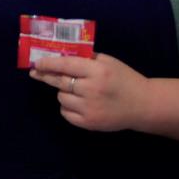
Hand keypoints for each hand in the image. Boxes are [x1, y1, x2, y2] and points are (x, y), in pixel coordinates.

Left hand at [29, 53, 148, 131]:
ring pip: (61, 97)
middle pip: (59, 82)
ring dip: (63, 92)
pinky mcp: (89, 123)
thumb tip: (60, 55)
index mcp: (98, 71)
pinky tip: (78, 103)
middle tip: (36, 73)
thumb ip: (86, 58)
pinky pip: (65, 113)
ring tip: (76, 90)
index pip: (66, 65)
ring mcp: (89, 108)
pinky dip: (67, 107)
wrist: (143, 105)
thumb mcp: (108, 62)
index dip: (48, 63)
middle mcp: (92, 89)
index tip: (37, 63)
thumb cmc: (124, 79)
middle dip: (45, 76)